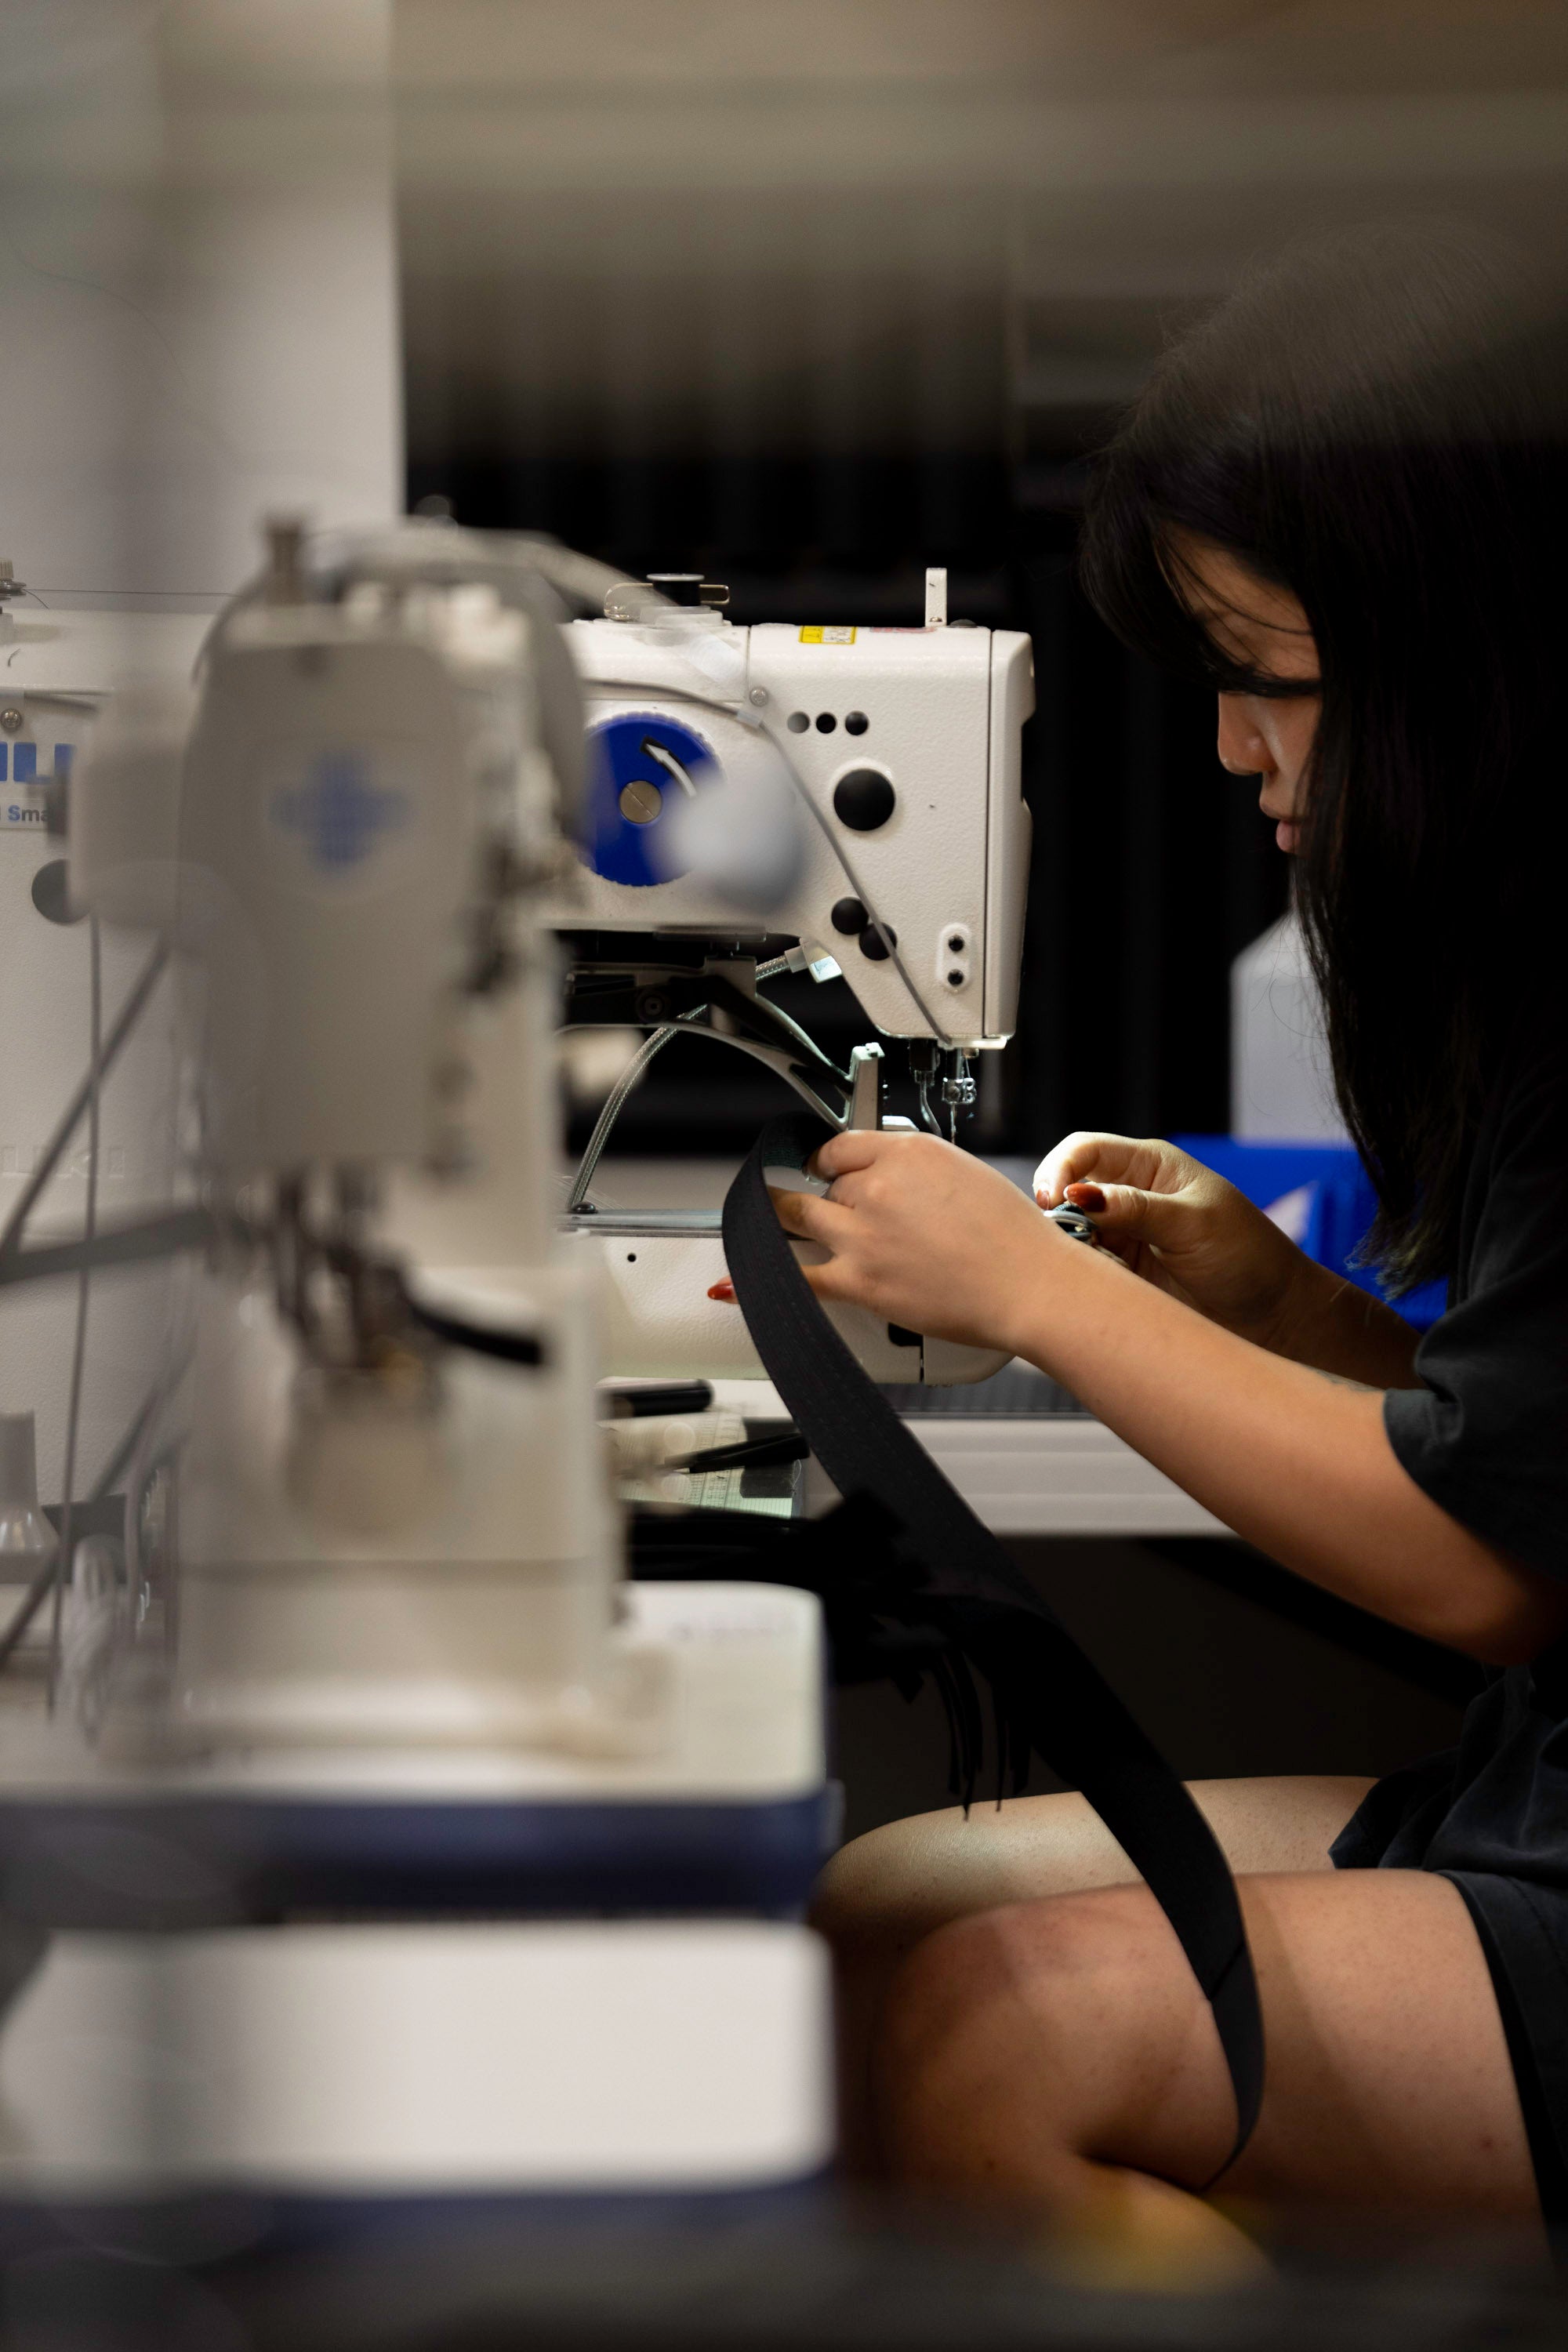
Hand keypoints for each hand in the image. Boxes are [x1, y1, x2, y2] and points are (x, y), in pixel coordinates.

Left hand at [732, 1129, 1086, 1356]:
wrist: (1030, 1286)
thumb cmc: (1015, 1239)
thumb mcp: (968, 1173)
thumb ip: (920, 1172)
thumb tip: (893, 1179)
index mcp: (907, 1152)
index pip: (843, 1144)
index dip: (831, 1159)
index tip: (825, 1167)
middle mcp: (877, 1186)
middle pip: (824, 1182)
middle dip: (819, 1192)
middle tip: (806, 1198)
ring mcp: (862, 1234)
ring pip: (801, 1217)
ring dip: (787, 1219)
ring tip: (772, 1219)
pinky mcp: (859, 1280)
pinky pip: (797, 1276)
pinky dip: (762, 1278)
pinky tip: (735, 1282)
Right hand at [1032, 1130, 1316, 1347]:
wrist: (1273, 1316)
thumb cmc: (1248, 1257)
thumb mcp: (1192, 1224)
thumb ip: (1135, 1209)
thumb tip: (1078, 1195)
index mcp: (1150, 1167)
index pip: (1085, 1151)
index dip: (1060, 1170)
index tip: (1053, 1201)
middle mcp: (1130, 1196)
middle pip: (1067, 1191)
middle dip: (1054, 1212)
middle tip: (1059, 1239)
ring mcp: (1123, 1236)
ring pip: (1070, 1232)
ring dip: (1067, 1247)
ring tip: (1081, 1266)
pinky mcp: (1122, 1273)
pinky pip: (1084, 1267)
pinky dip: (1078, 1275)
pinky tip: (1092, 1284)